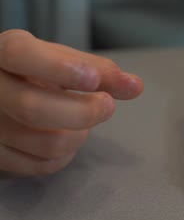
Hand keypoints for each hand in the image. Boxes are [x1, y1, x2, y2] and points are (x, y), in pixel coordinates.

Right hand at [0, 30, 142, 176]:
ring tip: (80, 121)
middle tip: (107, 105)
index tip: (93, 79)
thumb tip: (135, 86)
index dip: (59, 68)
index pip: (20, 55)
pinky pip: (43, 166)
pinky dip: (65, 155)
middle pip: (34, 109)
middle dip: (84, 111)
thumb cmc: (32, 74)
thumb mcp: (60, 62)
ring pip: (45, 143)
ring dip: (79, 136)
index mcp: (1, 54)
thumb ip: (97, 70)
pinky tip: (62, 136)